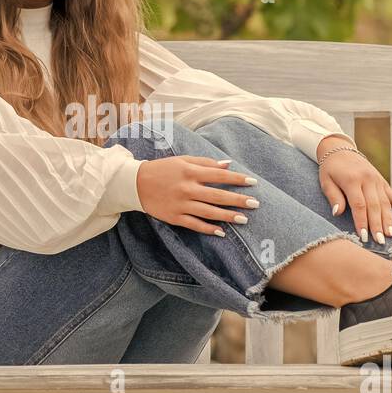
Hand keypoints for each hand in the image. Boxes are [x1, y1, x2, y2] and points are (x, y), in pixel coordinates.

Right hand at [136, 156, 258, 235]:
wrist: (136, 184)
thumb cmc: (162, 169)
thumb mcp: (182, 160)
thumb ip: (205, 162)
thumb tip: (227, 165)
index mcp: (190, 172)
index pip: (219, 175)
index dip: (237, 179)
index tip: (253, 182)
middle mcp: (187, 188)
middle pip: (217, 196)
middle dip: (238, 200)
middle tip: (255, 204)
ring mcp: (181, 204)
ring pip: (209, 212)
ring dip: (227, 216)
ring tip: (244, 219)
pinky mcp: (174, 217)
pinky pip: (195, 224)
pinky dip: (208, 229)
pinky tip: (221, 232)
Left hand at [317, 139, 391, 244]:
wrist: (341, 150)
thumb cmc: (330, 169)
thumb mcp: (325, 181)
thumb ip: (333, 196)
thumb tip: (337, 213)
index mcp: (353, 180)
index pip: (359, 205)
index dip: (362, 221)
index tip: (363, 236)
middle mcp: (368, 179)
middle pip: (375, 206)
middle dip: (377, 225)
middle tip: (380, 242)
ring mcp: (378, 180)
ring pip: (386, 203)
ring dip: (389, 221)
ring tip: (391, 236)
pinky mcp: (383, 182)